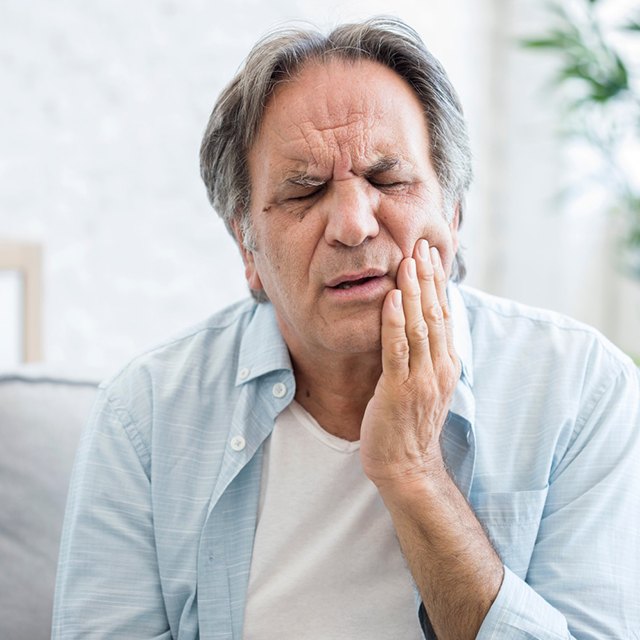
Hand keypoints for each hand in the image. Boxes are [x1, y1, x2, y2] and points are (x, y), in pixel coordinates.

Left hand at [360, 239, 460, 487]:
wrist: (407, 466)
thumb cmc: (411, 424)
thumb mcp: (426, 384)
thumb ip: (426, 354)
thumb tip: (418, 323)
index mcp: (447, 364)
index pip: (444, 315)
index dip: (438, 283)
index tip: (431, 255)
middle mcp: (440, 367)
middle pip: (436, 314)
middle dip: (428, 278)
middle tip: (421, 245)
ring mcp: (422, 379)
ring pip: (419, 326)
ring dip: (413, 292)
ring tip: (408, 261)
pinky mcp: (399, 390)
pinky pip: (397, 350)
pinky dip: (394, 322)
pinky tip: (390, 298)